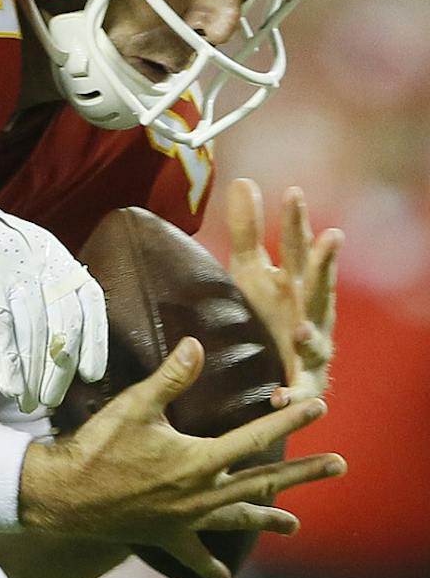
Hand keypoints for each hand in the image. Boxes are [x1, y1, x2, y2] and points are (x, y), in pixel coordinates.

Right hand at [0, 176, 105, 412]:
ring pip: (32, 331)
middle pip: (62, 323)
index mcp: (52, 252)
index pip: (88, 300)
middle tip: (52, 399)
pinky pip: (0, 330)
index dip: (95, 340)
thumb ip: (40, 285)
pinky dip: (8, 364)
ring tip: (30, 401)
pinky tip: (11, 387)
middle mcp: (38, 259)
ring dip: (33, 374)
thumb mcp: (17, 255)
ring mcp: (9, 269)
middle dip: (59, 368)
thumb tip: (56, 339)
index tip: (91, 374)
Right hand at [18, 337, 344, 577]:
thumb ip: (169, 377)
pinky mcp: (165, 536)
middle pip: (263, 482)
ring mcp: (186, 519)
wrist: (64, 497)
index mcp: (199, 461)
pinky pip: (194, 555)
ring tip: (296, 524)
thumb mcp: (134, 406)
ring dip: (269, 519)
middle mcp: (202, 494)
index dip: (289, 420)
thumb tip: (197, 345)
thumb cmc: (98, 448)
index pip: (256, 437)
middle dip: (303, 473)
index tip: (320, 407)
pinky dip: (209, 567)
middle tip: (339, 466)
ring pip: (238, 519)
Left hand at [224, 179, 339, 402]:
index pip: (298, 247)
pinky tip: (279, 396)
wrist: (272, 370)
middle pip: (318, 285)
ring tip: (299, 330)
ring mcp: (311, 349)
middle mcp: (310, 312)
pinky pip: (299, 390)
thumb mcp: (251, 270)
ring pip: (316, 340)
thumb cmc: (267, 313)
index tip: (292, 191)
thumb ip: (247, 230)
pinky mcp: (302, 383)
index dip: (297, 220)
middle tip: (332, 237)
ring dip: (310, 336)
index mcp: (297, 282)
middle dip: (324, 264)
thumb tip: (245, 180)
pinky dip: (291, 394)